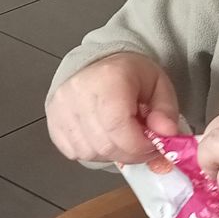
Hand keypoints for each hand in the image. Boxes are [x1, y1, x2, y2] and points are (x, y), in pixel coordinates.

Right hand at [46, 52, 180, 164]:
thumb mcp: (158, 85)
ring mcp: (61, 107)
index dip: (139, 146)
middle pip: (104, 144)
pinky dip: (92, 152)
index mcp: (108, 78)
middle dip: (129, 153)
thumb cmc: (128, 75)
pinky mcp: (52, 120)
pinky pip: (73, 152)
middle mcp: (78, 92)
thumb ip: (166, 110)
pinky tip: (103, 137)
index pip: (119, 127)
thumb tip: (166, 133)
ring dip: (110, 153)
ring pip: (88, 153)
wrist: (98, 64)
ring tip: (121, 137)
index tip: (152, 145)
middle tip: (141, 145)